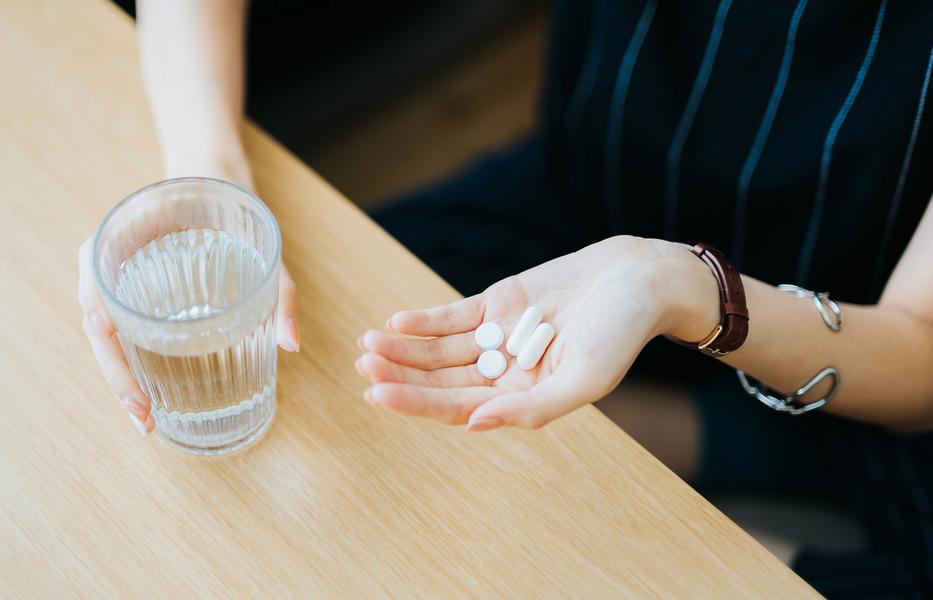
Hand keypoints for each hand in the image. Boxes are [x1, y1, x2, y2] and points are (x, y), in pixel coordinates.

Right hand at [77, 168, 299, 436]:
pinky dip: (128, 356)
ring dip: (119, 375)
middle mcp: (107, 260)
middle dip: (117, 382)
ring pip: (105, 333)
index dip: (114, 367)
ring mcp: (116, 272)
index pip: (99, 315)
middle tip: (145, 421)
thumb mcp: (262, 249)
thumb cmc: (230, 204)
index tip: (139, 404)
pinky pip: (120, 322)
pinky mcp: (131, 282)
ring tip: (145, 415)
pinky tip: (148, 386)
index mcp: (118, 245)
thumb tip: (292, 345)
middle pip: (99, 334)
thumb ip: (279, 293)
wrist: (213, 170)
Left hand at [356, 236, 719, 431]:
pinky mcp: (498, 304)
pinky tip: (397, 321)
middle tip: (364, 365)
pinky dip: (426, 320)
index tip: (377, 393)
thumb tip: (473, 426)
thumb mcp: (585, 378)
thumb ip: (533, 409)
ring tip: (368, 343)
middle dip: (402, 374)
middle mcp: (506, 373)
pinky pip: (454, 317)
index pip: (458, 408)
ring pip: (441, 349)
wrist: (639, 278)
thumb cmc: (621, 333)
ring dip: (405, 348)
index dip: (417, 403)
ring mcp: (500, 338)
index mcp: (524, 398)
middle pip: (441, 379)